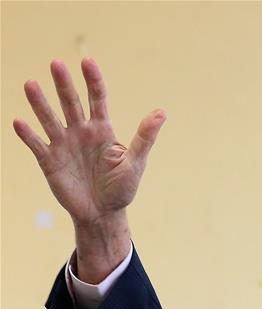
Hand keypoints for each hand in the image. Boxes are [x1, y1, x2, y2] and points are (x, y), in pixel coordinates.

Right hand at [13, 58, 165, 280]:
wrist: (103, 213)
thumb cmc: (122, 188)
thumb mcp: (136, 163)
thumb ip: (145, 137)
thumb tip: (161, 112)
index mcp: (103, 130)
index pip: (97, 99)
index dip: (93, 81)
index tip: (87, 61)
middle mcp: (81, 132)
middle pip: (71, 103)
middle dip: (64, 84)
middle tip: (56, 63)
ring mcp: (64, 145)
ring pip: (50, 119)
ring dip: (40, 103)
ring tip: (31, 84)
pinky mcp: (49, 161)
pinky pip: (37, 145)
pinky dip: (28, 134)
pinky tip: (20, 122)